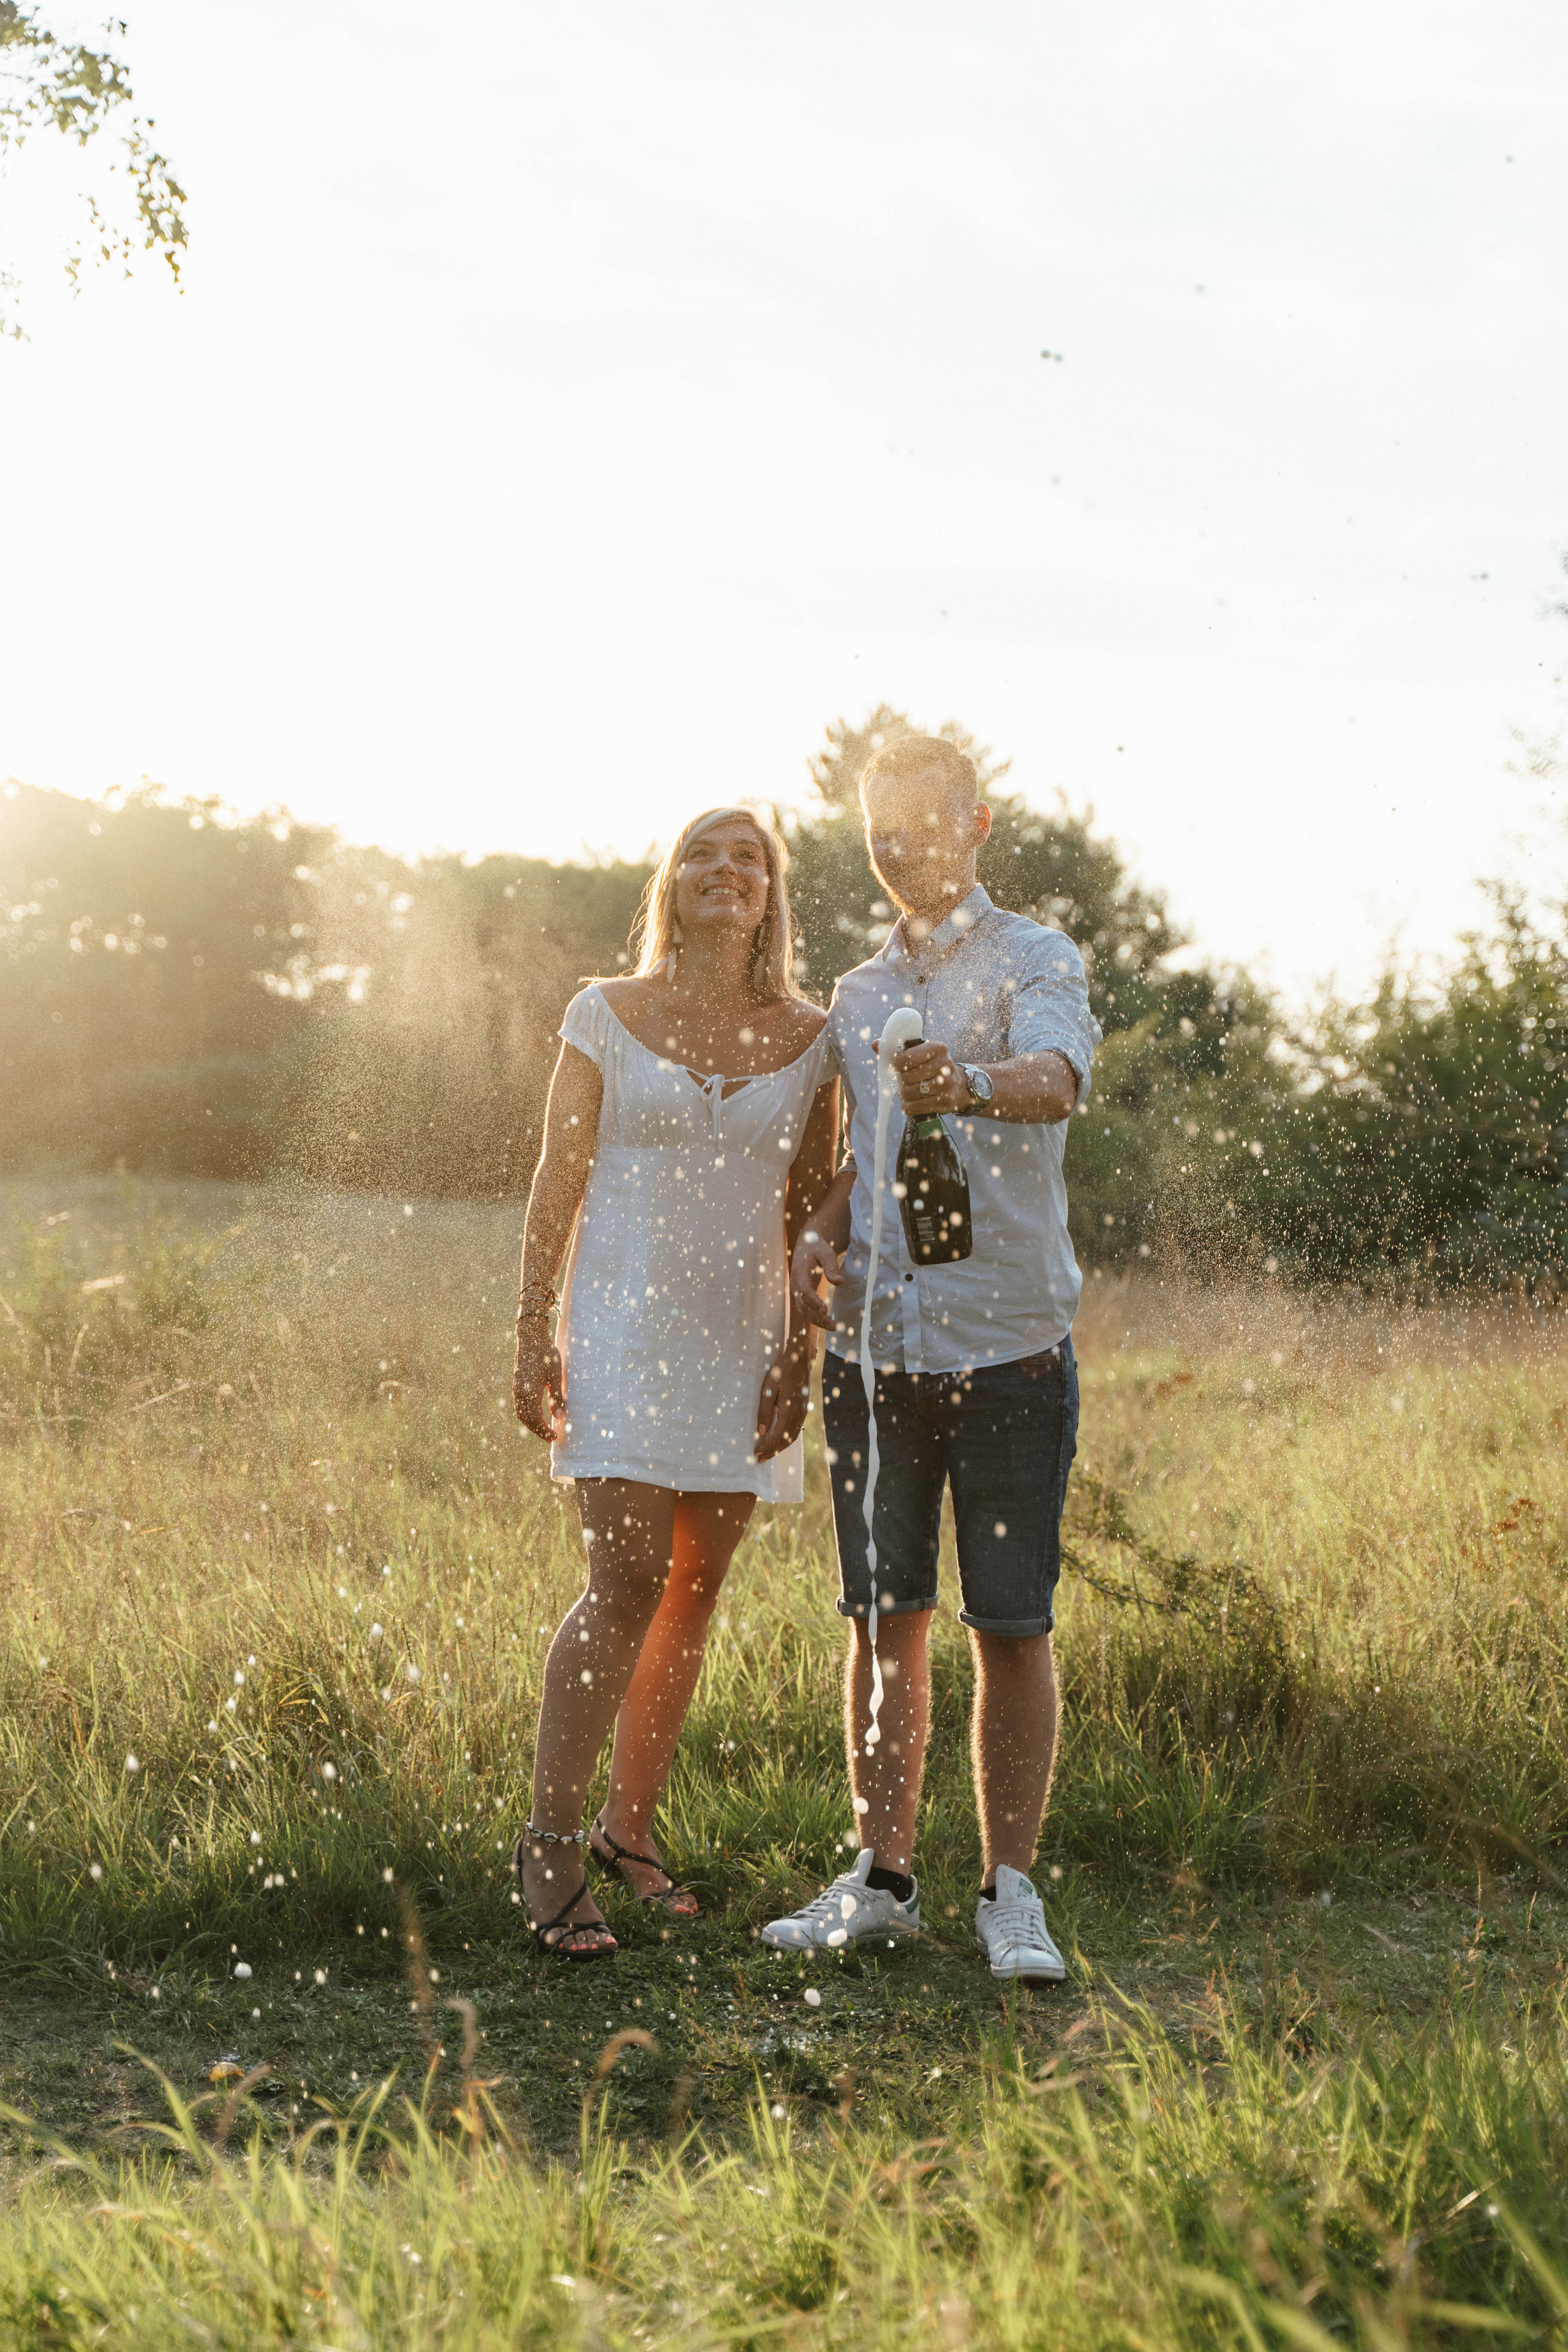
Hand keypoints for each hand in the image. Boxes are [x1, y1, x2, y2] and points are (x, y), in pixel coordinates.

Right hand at [513, 1326, 563, 1442]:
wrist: (531, 1337)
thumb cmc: (546, 1354)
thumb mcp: (555, 1375)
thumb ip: (556, 1397)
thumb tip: (560, 1417)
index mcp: (529, 1391)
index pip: (535, 1419)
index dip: (543, 1430)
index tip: (554, 1437)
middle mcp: (519, 1392)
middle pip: (525, 1419)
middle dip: (537, 1430)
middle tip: (550, 1437)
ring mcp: (516, 1388)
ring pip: (521, 1413)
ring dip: (532, 1423)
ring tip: (545, 1429)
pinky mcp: (517, 1384)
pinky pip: (520, 1405)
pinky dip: (528, 1414)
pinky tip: (538, 1415)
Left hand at [755, 1345, 812, 1461]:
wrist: (799, 1359)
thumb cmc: (781, 1371)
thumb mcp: (769, 1389)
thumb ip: (765, 1411)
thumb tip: (762, 1432)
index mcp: (790, 1409)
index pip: (778, 1435)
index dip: (767, 1446)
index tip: (755, 1452)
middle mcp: (799, 1414)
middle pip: (786, 1440)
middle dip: (773, 1451)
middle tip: (759, 1458)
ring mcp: (803, 1412)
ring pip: (792, 1437)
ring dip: (779, 1447)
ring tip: (766, 1454)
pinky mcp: (802, 1410)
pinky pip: (795, 1430)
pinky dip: (786, 1440)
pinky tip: (777, 1441)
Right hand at [791, 1224, 842, 1331]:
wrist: (807, 1245)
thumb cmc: (817, 1247)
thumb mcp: (826, 1253)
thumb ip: (831, 1267)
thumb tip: (839, 1281)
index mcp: (799, 1272)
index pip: (804, 1290)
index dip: (813, 1301)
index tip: (825, 1309)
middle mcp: (795, 1284)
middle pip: (803, 1304)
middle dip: (816, 1316)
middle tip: (833, 1325)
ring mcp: (797, 1290)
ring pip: (803, 1310)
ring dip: (816, 1320)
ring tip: (833, 1327)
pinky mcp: (801, 1294)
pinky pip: (805, 1309)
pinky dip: (814, 1318)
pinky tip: (826, 1323)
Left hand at [890, 1038, 974, 1115]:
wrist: (959, 1085)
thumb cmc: (933, 1066)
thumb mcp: (922, 1052)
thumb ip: (898, 1049)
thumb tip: (875, 1045)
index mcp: (938, 1048)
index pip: (907, 1057)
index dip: (898, 1064)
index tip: (900, 1066)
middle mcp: (945, 1065)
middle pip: (907, 1077)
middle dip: (902, 1080)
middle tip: (906, 1080)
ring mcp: (946, 1085)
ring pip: (909, 1092)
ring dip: (904, 1094)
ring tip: (909, 1091)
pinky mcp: (944, 1102)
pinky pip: (914, 1107)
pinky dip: (908, 1106)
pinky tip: (912, 1102)